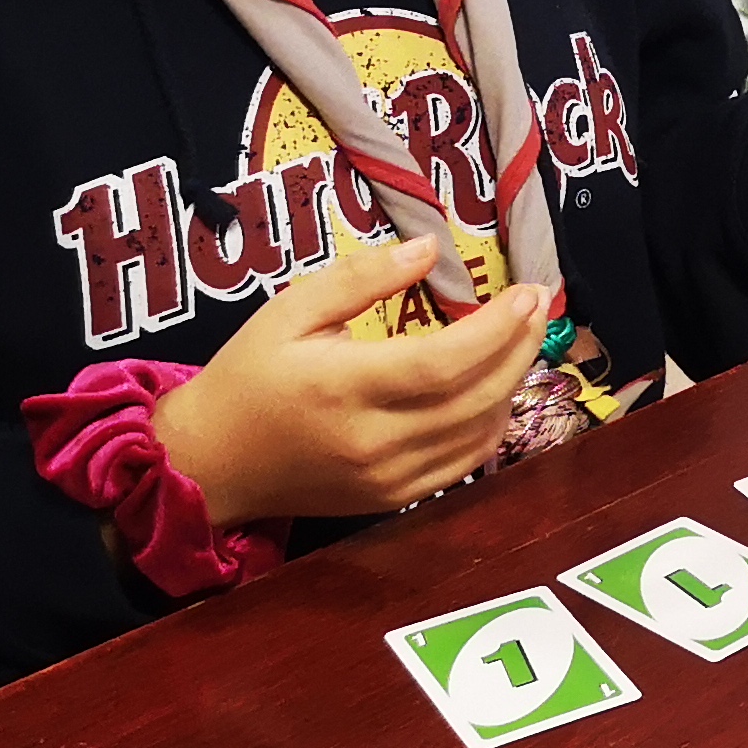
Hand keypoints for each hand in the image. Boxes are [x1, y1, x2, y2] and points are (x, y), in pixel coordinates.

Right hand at [153, 235, 545, 528]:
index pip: (443, 362)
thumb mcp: (290, 311)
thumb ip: (361, 278)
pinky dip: (491, 424)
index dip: (497, 329)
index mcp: (344, 387)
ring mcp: (388, 477)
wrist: (210, 462)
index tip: (527, 293)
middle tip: (538, 306)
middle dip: (520, 348)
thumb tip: (429, 248)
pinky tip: (494, 389)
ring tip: (521, 339)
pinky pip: (464, 464)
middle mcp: (374, 440)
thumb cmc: (248, 377)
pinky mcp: (394, 498)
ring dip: (512, 384)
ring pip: (479, 432)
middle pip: (475, 397)